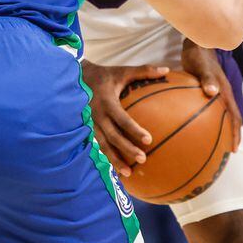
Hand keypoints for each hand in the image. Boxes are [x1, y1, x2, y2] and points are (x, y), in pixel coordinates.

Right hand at [83, 61, 167, 176]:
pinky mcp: (85, 129)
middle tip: (142, 159)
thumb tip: (167, 69)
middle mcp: (96, 115)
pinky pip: (96, 146)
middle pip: (112, 136)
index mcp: (106, 101)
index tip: (148, 140)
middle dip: (126, 149)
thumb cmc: (104, 75)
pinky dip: (105, 158)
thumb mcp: (122, 71)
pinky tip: (115, 169)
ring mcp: (89, 124)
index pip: (121, 118)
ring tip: (128, 173)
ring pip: (102, 145)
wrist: (75, 77)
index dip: (134, 130)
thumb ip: (144, 71)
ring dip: (114, 160)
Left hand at [182, 39, 241, 152]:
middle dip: (231, 136)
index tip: (234, 149)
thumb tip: (212, 91)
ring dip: (220, 130)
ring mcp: (216, 93)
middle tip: (226, 153)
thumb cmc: (198, 54)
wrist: (197, 42)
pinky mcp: (207, 90)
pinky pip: (209, 109)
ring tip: (212, 145)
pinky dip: (206, 120)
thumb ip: (207, 77)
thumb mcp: (201, 65)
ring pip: (221, 115)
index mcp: (225, 92)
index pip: (234, 117)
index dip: (235, 134)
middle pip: (231, 120)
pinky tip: (193, 126)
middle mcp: (223, 95)